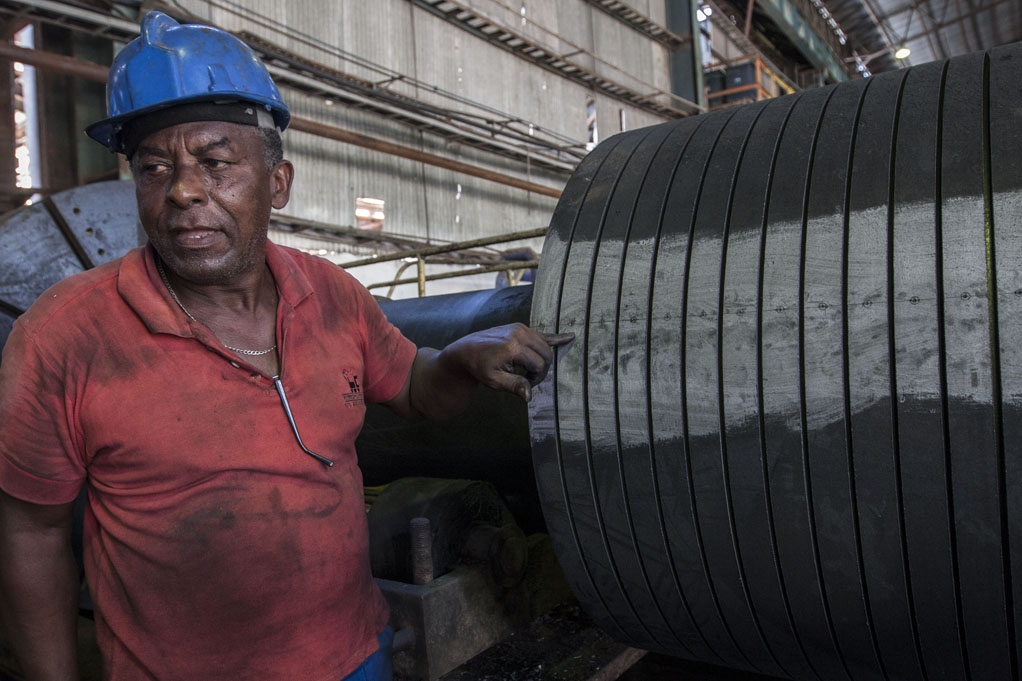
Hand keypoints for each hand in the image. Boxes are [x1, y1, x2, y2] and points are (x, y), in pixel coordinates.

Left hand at [440, 323, 573, 401]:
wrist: (466, 351)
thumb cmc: (479, 367)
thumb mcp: (494, 381)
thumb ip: (514, 386)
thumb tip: (529, 395)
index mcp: (513, 347)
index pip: (539, 365)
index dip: (536, 378)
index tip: (526, 384)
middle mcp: (519, 334)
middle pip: (546, 354)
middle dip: (542, 369)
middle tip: (527, 378)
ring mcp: (520, 328)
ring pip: (545, 346)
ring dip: (542, 359)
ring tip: (527, 369)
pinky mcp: (520, 327)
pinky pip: (542, 334)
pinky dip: (556, 337)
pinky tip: (570, 336)